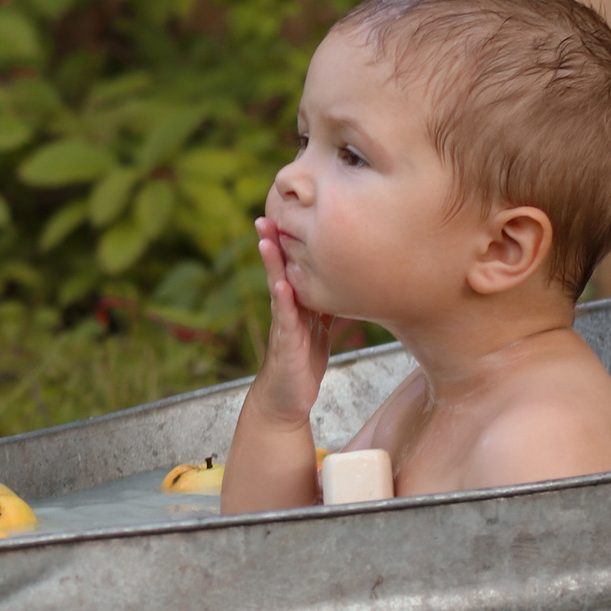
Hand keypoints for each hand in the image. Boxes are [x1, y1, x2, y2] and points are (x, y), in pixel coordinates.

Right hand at [250, 215, 338, 427]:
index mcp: (297, 303)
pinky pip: (284, 319)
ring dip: (270, 264)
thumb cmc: (303, 361)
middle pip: (278, 270)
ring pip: (277, 288)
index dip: (289, 241)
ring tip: (265, 240)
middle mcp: (287, 309)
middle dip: (272, 243)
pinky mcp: (286, 344)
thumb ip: (324, 303)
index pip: (292, 266)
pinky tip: (281, 286)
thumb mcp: (319, 326)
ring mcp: (284, 325)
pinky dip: (283, 301)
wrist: (288, 398)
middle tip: (265, 216)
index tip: (287, 213)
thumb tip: (345, 280)